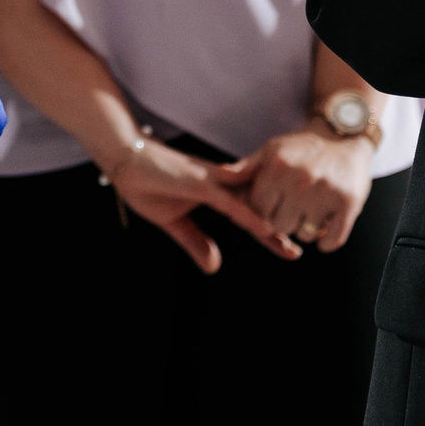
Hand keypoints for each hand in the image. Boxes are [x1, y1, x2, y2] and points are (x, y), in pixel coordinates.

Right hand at [105, 137, 301, 273]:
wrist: (124, 158)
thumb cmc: (147, 183)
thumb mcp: (173, 223)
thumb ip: (195, 242)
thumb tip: (215, 267)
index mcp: (216, 193)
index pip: (249, 215)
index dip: (269, 233)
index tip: (289, 249)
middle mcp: (221, 185)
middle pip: (258, 207)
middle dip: (279, 228)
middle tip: (301, 248)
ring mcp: (211, 182)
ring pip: (249, 202)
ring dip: (269, 221)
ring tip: (290, 240)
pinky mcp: (198, 182)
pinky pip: (227, 199)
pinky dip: (245, 212)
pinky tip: (261, 224)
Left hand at [220, 128, 373, 252]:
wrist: (345, 137)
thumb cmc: (303, 147)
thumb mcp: (273, 150)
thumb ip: (247, 167)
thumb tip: (221, 174)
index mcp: (278, 167)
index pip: (258, 209)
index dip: (263, 211)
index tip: (274, 206)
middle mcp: (300, 180)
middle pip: (280, 226)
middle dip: (285, 221)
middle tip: (294, 210)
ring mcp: (326, 192)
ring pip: (305, 235)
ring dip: (307, 230)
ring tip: (311, 213)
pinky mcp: (349, 204)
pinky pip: (331, 241)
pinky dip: (326, 242)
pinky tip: (324, 229)